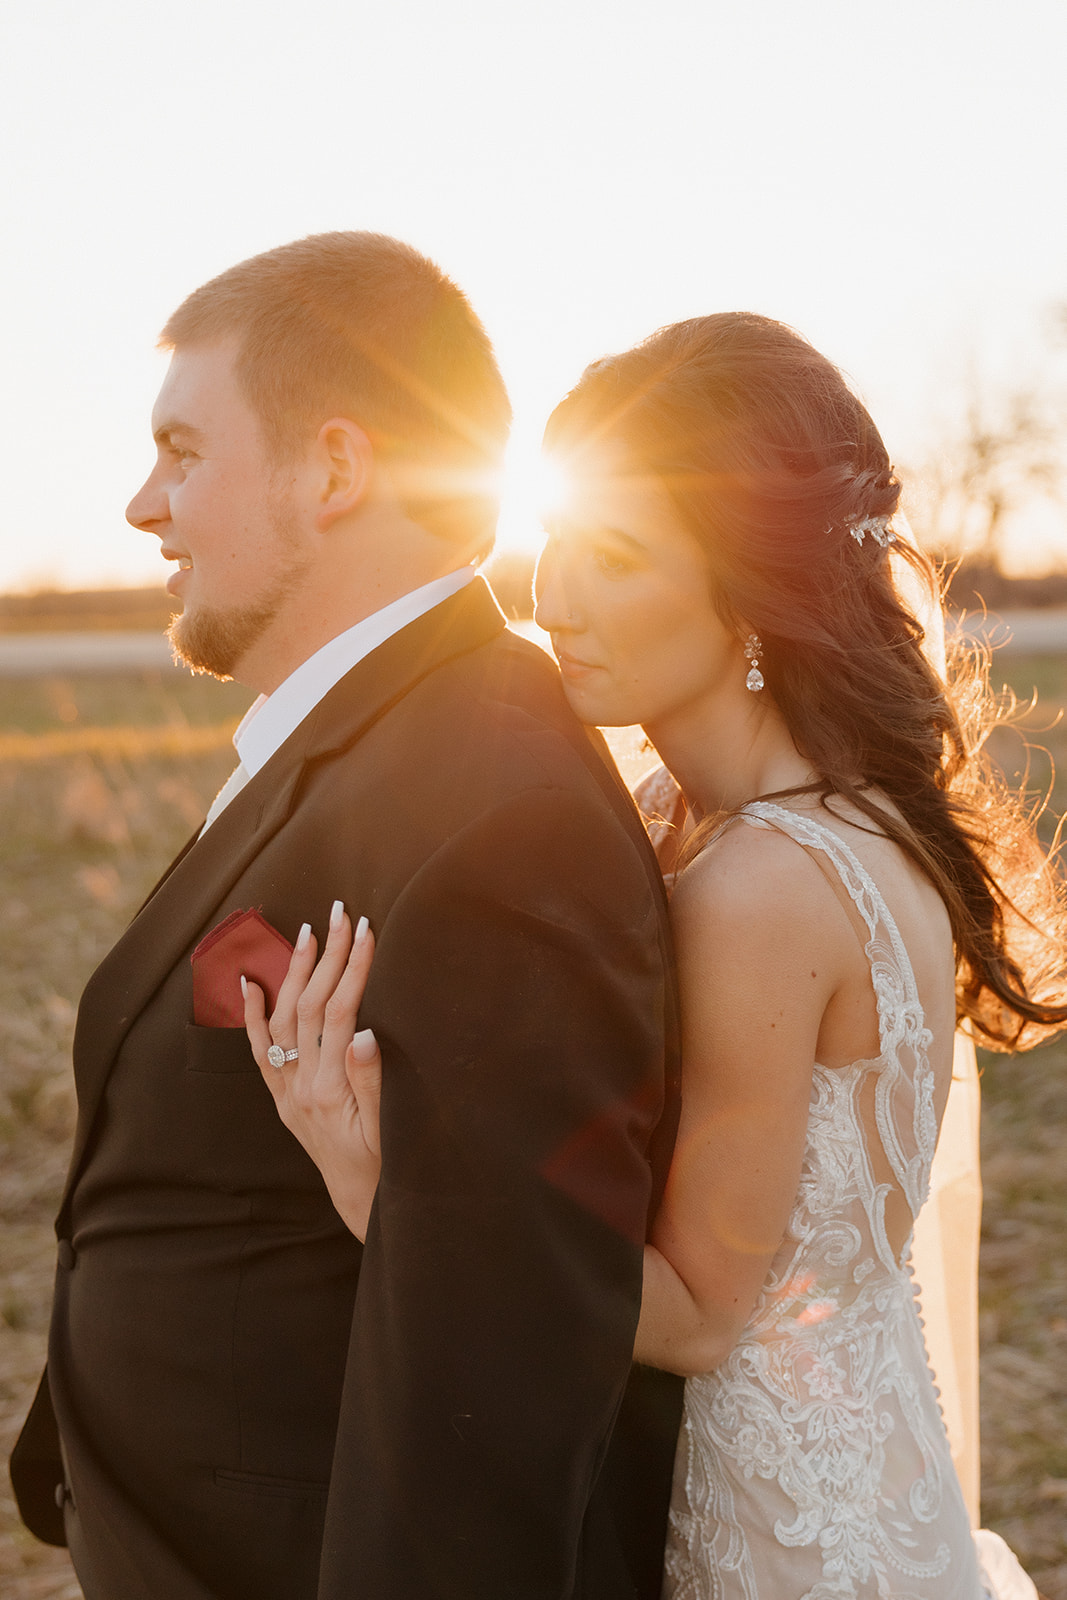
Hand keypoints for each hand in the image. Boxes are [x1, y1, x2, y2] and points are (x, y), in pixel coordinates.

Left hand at [243, 900, 382, 1240]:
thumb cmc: (386, 1167)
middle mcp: (301, 1087)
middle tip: (341, 913)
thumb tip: (361, 1031)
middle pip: (309, 1006)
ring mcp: (287, 1092)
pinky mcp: (283, 1098)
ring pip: (284, 1019)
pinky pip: (261, 1051)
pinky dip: (253, 1014)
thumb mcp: (389, 1129)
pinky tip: (250, 982)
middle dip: (327, 955)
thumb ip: (371, 1081)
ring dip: (295, 972)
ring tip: (308, 932)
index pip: (339, 1012)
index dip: (353, 968)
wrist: (362, 1206)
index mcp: (330, 1090)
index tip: (366, 930)